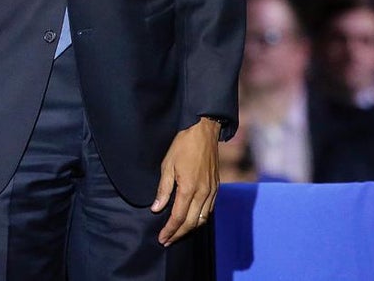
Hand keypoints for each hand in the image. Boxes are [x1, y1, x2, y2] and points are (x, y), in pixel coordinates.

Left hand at [151, 117, 220, 244]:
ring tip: (177, 234)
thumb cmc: (183, 146)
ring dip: (190, 229)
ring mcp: (212, 191)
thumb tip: (157, 208)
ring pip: (203, 219)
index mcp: (189, 188)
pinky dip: (200, 219)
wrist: (203, 132)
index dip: (170, 230)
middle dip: (179, 234)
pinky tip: (192, 220)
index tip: (162, 238)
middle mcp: (203, 193)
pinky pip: (209, 210)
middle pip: (192, 223)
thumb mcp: (167, 165)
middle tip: (167, 240)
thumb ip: (163, 189)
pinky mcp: (216, 188)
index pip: (179, 217)